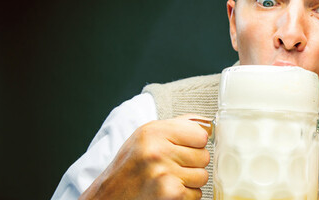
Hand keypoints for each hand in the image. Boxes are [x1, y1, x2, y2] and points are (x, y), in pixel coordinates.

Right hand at [80, 114, 210, 199]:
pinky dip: (185, 196)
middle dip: (192, 164)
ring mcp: (164, 173)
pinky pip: (196, 194)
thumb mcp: (146, 136)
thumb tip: (208, 124)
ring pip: (202, 176)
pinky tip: (167, 190)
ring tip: (169, 179)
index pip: (200, 134)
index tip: (182, 148)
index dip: (195, 144)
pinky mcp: (170, 193)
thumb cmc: (131, 165)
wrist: (110, 195)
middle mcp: (158, 151)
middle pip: (204, 156)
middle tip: (172, 167)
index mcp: (154, 132)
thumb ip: (177, 126)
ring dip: (190, 181)